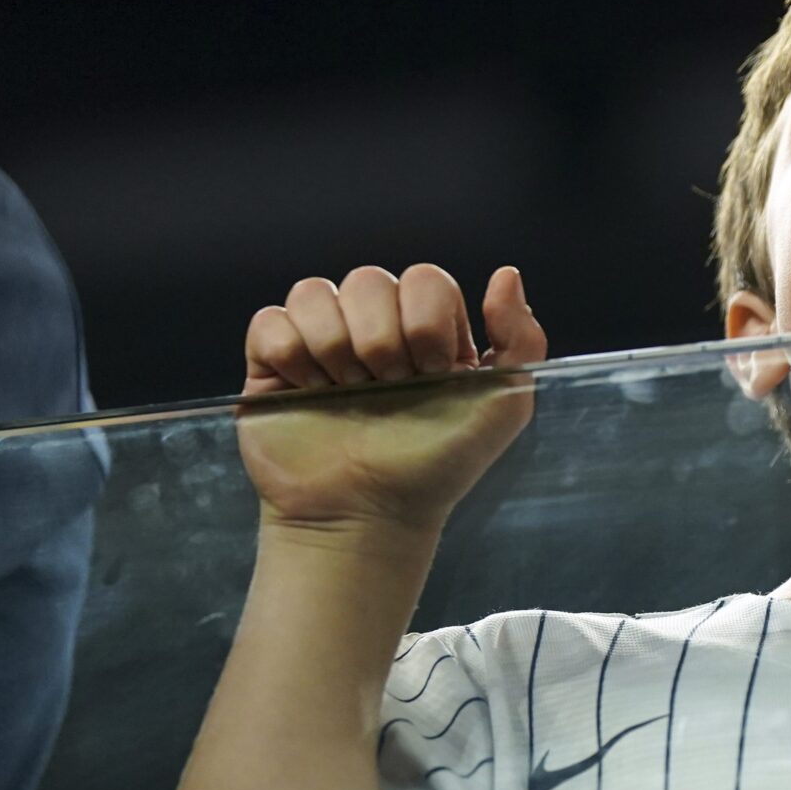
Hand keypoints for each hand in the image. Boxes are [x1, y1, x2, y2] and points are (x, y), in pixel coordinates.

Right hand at [237, 265, 547, 535]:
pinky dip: (289, 354)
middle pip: (368, 279)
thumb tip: (506, 274)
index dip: (427, 320)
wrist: (369, 515)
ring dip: (335, 345)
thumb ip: (521, 337)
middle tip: (387, 385)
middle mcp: (374, 329)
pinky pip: (269, 321)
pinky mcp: (272, 367)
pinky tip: (308, 390)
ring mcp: (321, 345)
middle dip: (382, 337)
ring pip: (314, 291)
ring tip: (346, 391)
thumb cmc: (439, 466)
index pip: (424, 279)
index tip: (433, 372)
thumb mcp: (504, 404)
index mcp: (428, 330)